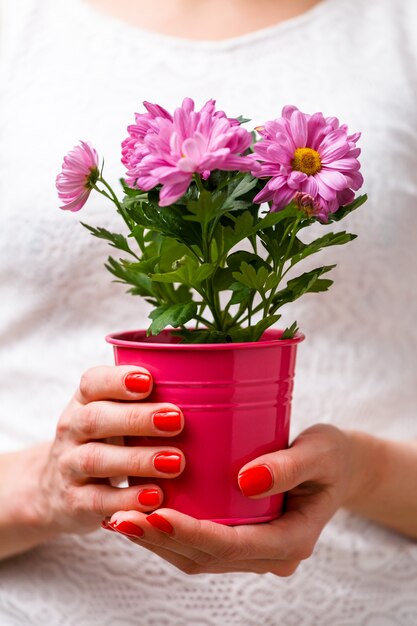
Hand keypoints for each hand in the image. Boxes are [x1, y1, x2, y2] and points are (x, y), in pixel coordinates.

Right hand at [31, 365, 184, 534]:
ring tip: (176, 462)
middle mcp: (72, 429)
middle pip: (95, 418)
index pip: (92, 382)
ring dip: (138, 460)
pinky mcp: (73, 502)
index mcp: (84, 401)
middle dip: (136, 418)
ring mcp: (68, 466)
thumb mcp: (115, 417)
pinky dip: (127, 499)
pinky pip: (98, 500)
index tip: (149, 381)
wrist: (58, 489)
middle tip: (177, 420)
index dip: (118, 380)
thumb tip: (207, 399)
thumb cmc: (105, 442)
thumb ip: (146, 404)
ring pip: (96, 458)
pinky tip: (156, 497)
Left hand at [104, 424, 361, 574]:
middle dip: (160, 538)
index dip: (190, 533)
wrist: (339, 468)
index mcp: (290, 542)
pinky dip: (168, 532)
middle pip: (205, 557)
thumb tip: (247, 481)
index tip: (154, 513)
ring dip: (156, 540)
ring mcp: (253, 551)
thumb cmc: (331, 456)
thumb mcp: (320, 452)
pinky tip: (141, 512)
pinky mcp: (241, 538)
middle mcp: (268, 555)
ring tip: (119, 518)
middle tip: (120, 517)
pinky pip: (199, 545)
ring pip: (196, 557)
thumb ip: (289, 466)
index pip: (230, 546)